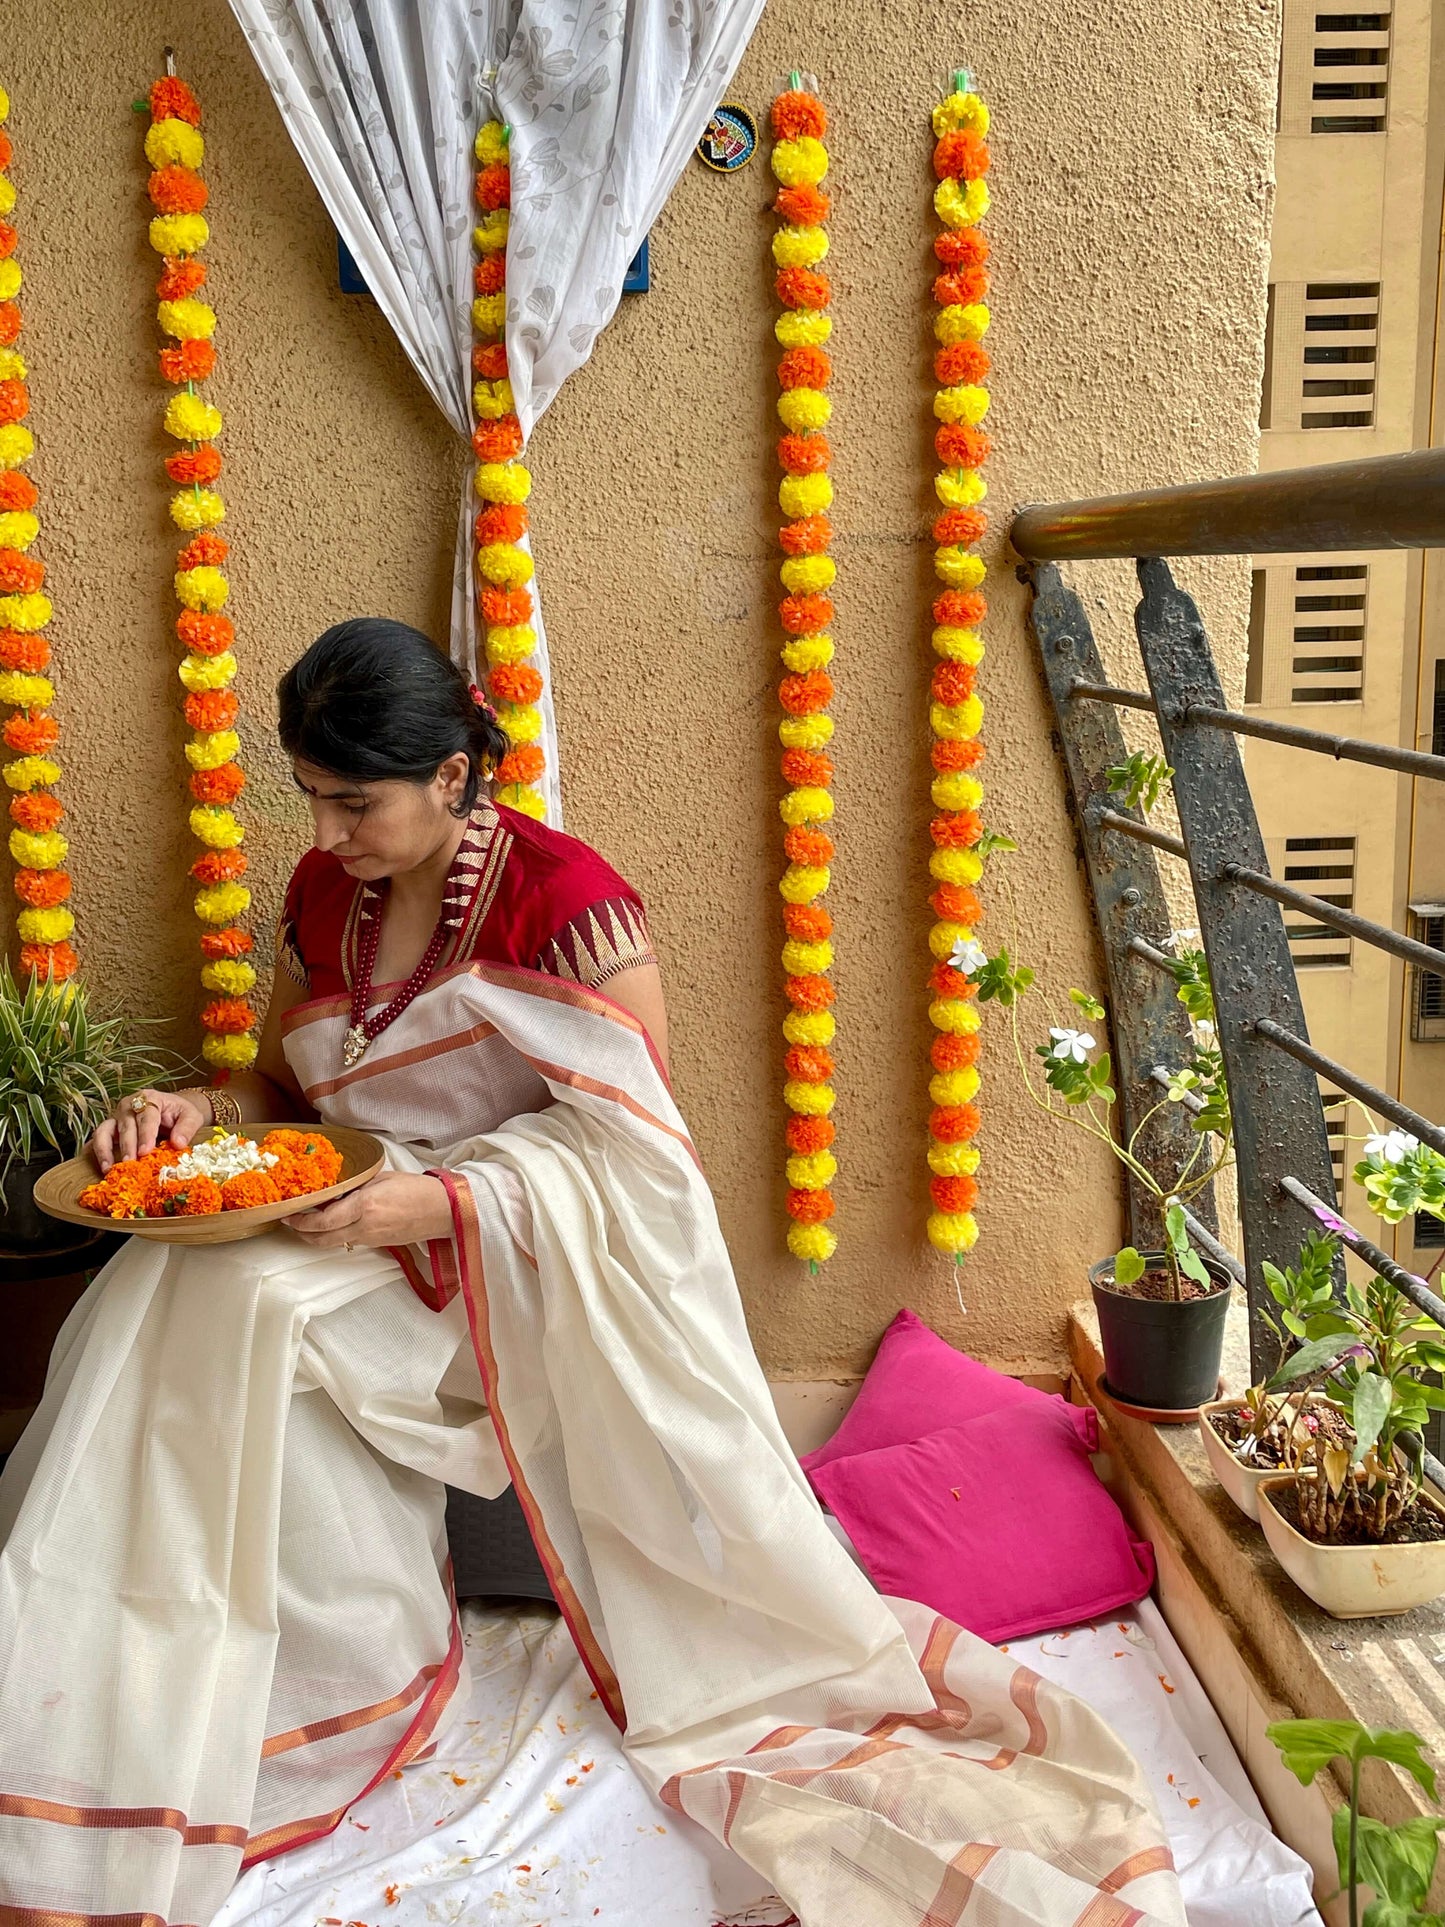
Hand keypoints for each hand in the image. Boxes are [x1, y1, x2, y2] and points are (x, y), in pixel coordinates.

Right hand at [89, 1088, 211, 1173]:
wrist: (172, 1109)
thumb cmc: (180, 1112)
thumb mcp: (191, 1116)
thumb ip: (187, 1128)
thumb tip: (178, 1144)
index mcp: (150, 1098)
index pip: (147, 1117)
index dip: (146, 1134)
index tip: (145, 1151)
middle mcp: (130, 1105)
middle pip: (126, 1126)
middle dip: (127, 1146)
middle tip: (130, 1163)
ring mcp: (117, 1116)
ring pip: (105, 1131)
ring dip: (105, 1150)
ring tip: (109, 1169)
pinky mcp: (110, 1128)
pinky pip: (99, 1138)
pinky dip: (98, 1152)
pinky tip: (103, 1167)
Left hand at [283, 1171, 451, 1250]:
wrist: (443, 1210)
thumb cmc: (417, 1189)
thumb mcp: (381, 1179)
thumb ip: (355, 1187)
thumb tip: (332, 1191)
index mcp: (364, 1207)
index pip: (323, 1221)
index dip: (301, 1221)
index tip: (289, 1214)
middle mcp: (364, 1227)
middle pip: (322, 1239)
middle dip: (302, 1233)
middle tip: (292, 1222)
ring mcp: (371, 1239)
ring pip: (333, 1243)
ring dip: (317, 1236)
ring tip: (308, 1222)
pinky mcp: (377, 1244)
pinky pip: (349, 1242)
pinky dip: (335, 1235)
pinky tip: (334, 1223)